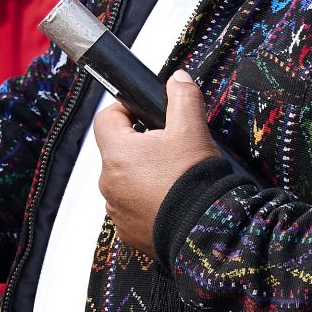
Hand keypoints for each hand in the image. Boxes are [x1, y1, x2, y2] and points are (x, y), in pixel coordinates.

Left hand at [93, 71, 217, 257]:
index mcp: (117, 154)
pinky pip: (132, 208)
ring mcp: (116, 210)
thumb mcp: (193, 130)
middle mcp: (109, 183)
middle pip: (118, 151)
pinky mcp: (128, 232)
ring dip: (143, 174)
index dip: (124, 109)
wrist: (205, 232)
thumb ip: (183, 97)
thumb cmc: (194, 181)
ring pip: (124, 181)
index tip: (144, 111)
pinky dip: (147, 202)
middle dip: (140, 144)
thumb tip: (177, 78)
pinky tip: (170, 200)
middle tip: (170, 145)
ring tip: (173, 175)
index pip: (106, 118)